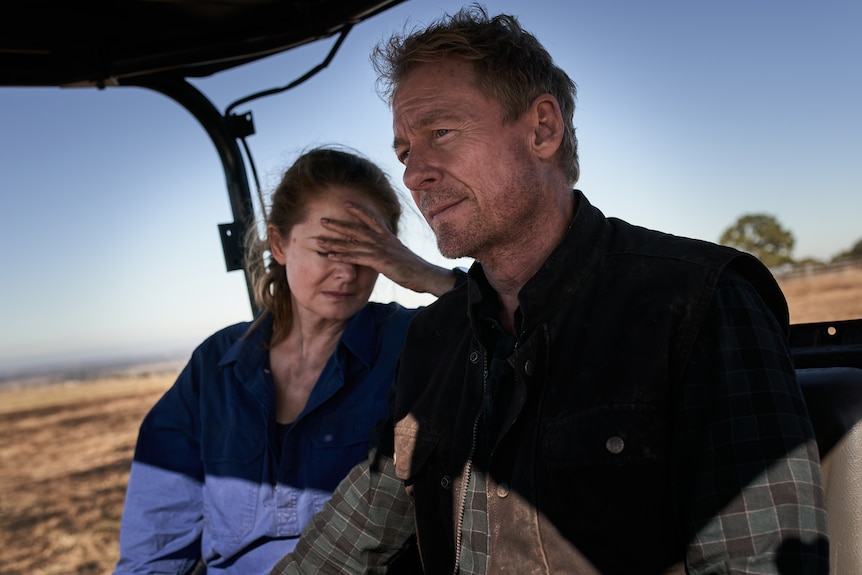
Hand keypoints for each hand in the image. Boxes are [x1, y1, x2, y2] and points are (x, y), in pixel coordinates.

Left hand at [317, 201, 455, 296]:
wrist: (426, 275)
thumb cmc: (415, 268)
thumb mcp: (400, 256)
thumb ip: (389, 252)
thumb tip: (383, 254)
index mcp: (388, 237)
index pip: (371, 219)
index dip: (358, 211)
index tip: (345, 203)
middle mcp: (383, 240)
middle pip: (356, 229)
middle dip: (338, 225)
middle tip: (321, 220)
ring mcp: (381, 250)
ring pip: (353, 243)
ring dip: (334, 243)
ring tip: (318, 241)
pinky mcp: (380, 261)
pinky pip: (357, 257)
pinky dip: (343, 256)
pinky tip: (330, 256)